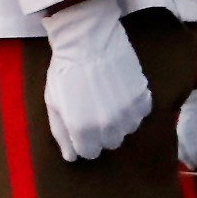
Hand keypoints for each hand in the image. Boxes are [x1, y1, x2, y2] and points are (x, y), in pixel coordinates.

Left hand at [42, 0, 150, 162]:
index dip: (83, 140)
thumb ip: (61, 133)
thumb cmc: (65, 70)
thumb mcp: (53, 102)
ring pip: (126, 130)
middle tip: (93, 109)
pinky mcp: (143, 98)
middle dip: (100, 132)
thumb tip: (71, 157)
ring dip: (117, 120)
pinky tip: (120, 92)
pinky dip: (132, 108)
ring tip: (106, 99)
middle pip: (109, 144)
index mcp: (82, 129)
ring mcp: (128, 113)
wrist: (88, 40)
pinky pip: (140, 114)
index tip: (80, 125)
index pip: (88, 153)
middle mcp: (108, 126)